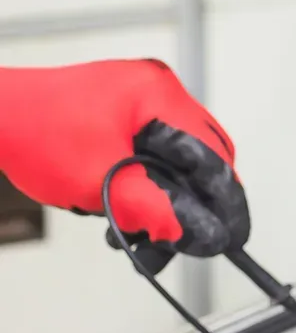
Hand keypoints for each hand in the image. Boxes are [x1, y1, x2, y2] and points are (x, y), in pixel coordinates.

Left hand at [0, 60, 248, 258]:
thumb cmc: (31, 134)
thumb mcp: (99, 182)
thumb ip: (156, 210)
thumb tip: (203, 234)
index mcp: (157, 96)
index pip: (211, 156)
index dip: (223, 201)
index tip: (226, 237)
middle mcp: (158, 92)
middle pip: (204, 159)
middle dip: (193, 203)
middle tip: (180, 240)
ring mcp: (145, 101)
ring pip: (182, 162)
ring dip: (168, 200)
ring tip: (143, 234)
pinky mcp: (130, 114)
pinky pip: (160, 155)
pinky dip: (152, 186)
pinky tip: (131, 210)